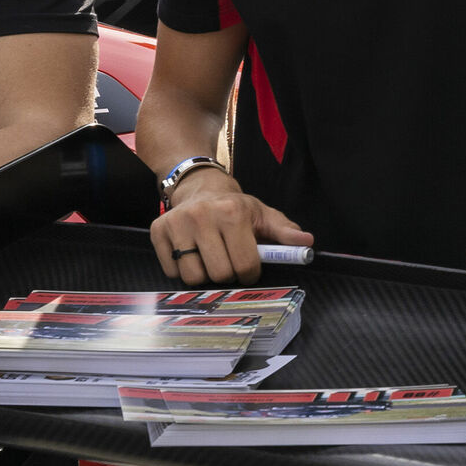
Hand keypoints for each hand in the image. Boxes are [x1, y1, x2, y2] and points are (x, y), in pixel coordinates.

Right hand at [150, 167, 307, 285]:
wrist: (200, 188)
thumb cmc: (235, 208)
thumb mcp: (262, 215)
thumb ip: (285, 231)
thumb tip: (307, 243)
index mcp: (232, 212)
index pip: (244, 266)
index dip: (250, 273)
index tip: (248, 267)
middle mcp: (202, 216)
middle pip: (219, 274)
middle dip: (227, 274)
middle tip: (227, 260)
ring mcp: (177, 224)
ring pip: (193, 277)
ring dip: (204, 275)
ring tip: (209, 257)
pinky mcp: (158, 232)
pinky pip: (171, 272)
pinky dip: (181, 270)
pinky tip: (190, 253)